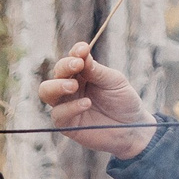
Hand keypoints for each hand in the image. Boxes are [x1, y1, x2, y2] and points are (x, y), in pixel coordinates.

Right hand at [37, 42, 153, 159]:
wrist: (132, 129)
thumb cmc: (124, 101)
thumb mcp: (114, 81)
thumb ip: (97, 71)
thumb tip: (82, 56)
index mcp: (82, 74)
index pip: (72, 59)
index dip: (74, 52)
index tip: (83, 50)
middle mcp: (70, 87)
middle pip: (56, 73)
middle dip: (64, 66)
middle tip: (77, 65)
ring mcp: (66, 105)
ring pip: (46, 91)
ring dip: (57, 85)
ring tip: (73, 85)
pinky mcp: (66, 124)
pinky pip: (58, 114)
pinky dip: (70, 107)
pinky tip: (86, 104)